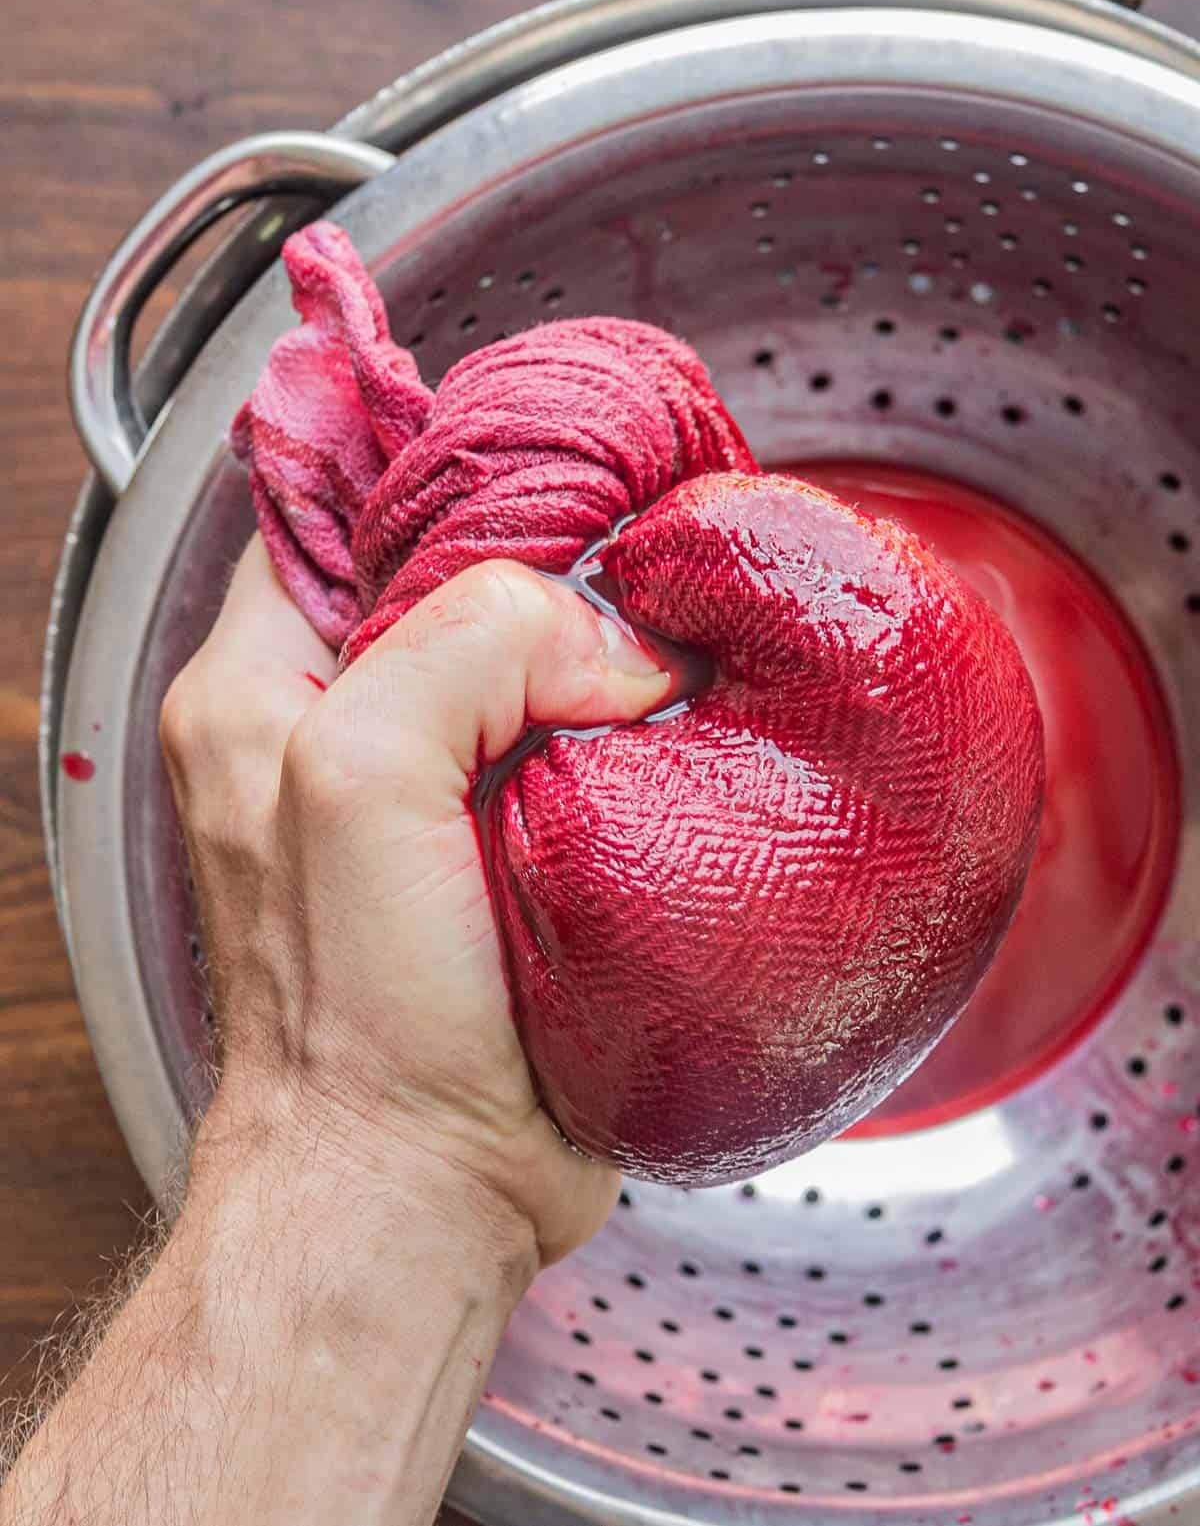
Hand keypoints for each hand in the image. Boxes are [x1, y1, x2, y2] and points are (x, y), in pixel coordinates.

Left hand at [160, 535, 668, 1268]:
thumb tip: (608, 637)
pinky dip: (630, 739)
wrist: (420, 1186)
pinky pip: (577, 755)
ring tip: (667, 649)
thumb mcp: (360, 781)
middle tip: (631, 562)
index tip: (547, 468)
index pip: (341, 515)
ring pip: (528, 670)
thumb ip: (465, 647)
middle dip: (546, 570)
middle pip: (453, 586)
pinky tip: (675, 736)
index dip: (443, 478)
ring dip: (600, 661)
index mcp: (262, 693)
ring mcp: (430, 797)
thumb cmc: (358, 1021)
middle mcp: (338, 735)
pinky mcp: (507, 854)